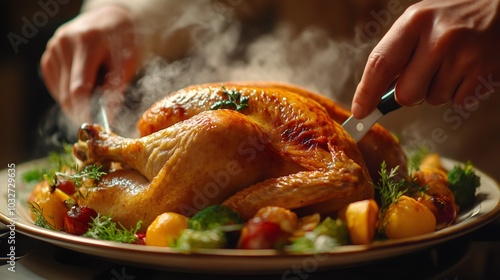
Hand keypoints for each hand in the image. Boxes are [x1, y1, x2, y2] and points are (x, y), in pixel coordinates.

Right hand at [40, 5, 139, 123]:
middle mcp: (64, 44)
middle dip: (83, 110)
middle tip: (101, 117)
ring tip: (98, 88)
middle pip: (67, 93)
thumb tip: (108, 116)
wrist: (110, 19)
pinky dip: (70, 93)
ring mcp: (52, 49)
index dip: (86, 112)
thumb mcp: (128, 62)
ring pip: (60, 93)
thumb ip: (116, 89)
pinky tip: (86, 84)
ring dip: (78, 101)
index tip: (96, 126)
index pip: (79, 88)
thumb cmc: (125, 40)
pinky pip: (56, 86)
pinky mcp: (48, 56)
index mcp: (86, 42)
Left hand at [352, 0, 499, 118]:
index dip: (367, 93)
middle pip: (406, 94)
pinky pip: (458, 101)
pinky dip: (459, 91)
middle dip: (410, 93)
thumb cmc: (452, 19)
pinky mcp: (485, 73)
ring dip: (438, 89)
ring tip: (452, 63)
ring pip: (433, 99)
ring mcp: (464, 56)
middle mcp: (439, 38)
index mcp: (415, 22)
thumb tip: (374, 95)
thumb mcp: (419, 23)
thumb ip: (397, 54)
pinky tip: (468, 69)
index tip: (360, 112)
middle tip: (424, 75)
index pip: (380, 65)